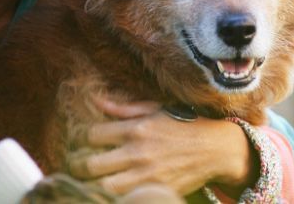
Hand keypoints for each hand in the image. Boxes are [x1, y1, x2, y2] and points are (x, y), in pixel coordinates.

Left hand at [67, 97, 258, 196]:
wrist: (214, 148)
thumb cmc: (182, 125)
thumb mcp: (154, 109)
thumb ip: (122, 108)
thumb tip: (95, 100)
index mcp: (136, 128)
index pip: (92, 135)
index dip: (83, 140)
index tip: (86, 144)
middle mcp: (138, 152)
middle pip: (91, 165)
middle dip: (80, 167)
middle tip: (80, 167)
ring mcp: (147, 175)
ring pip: (105, 187)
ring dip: (94, 186)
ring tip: (93, 182)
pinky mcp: (157, 192)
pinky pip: (127, 199)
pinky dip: (116, 196)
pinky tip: (114, 190)